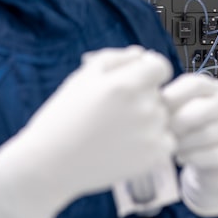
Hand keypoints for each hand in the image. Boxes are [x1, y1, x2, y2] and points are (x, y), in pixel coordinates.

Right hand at [0, 46, 175, 217]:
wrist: (50, 164)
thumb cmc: (63, 116)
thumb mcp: (81, 77)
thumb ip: (115, 59)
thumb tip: (141, 54)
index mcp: (126, 84)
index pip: (160, 66)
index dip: (148, 71)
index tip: (135, 81)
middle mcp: (143, 107)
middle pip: (158, 93)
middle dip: (142, 97)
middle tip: (113, 113)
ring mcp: (151, 134)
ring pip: (163, 117)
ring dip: (148, 120)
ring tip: (116, 131)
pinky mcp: (154, 156)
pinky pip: (166, 140)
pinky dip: (152, 142)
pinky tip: (126, 146)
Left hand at [162, 73, 217, 217]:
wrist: (213, 163)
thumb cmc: (192, 133)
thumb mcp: (183, 113)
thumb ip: (170, 105)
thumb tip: (148, 101)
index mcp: (215, 90)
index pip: (197, 84)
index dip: (175, 94)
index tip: (158, 105)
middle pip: (204, 109)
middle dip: (178, 122)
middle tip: (163, 131)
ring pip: (208, 134)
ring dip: (184, 142)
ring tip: (172, 146)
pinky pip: (215, 155)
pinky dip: (194, 157)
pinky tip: (184, 157)